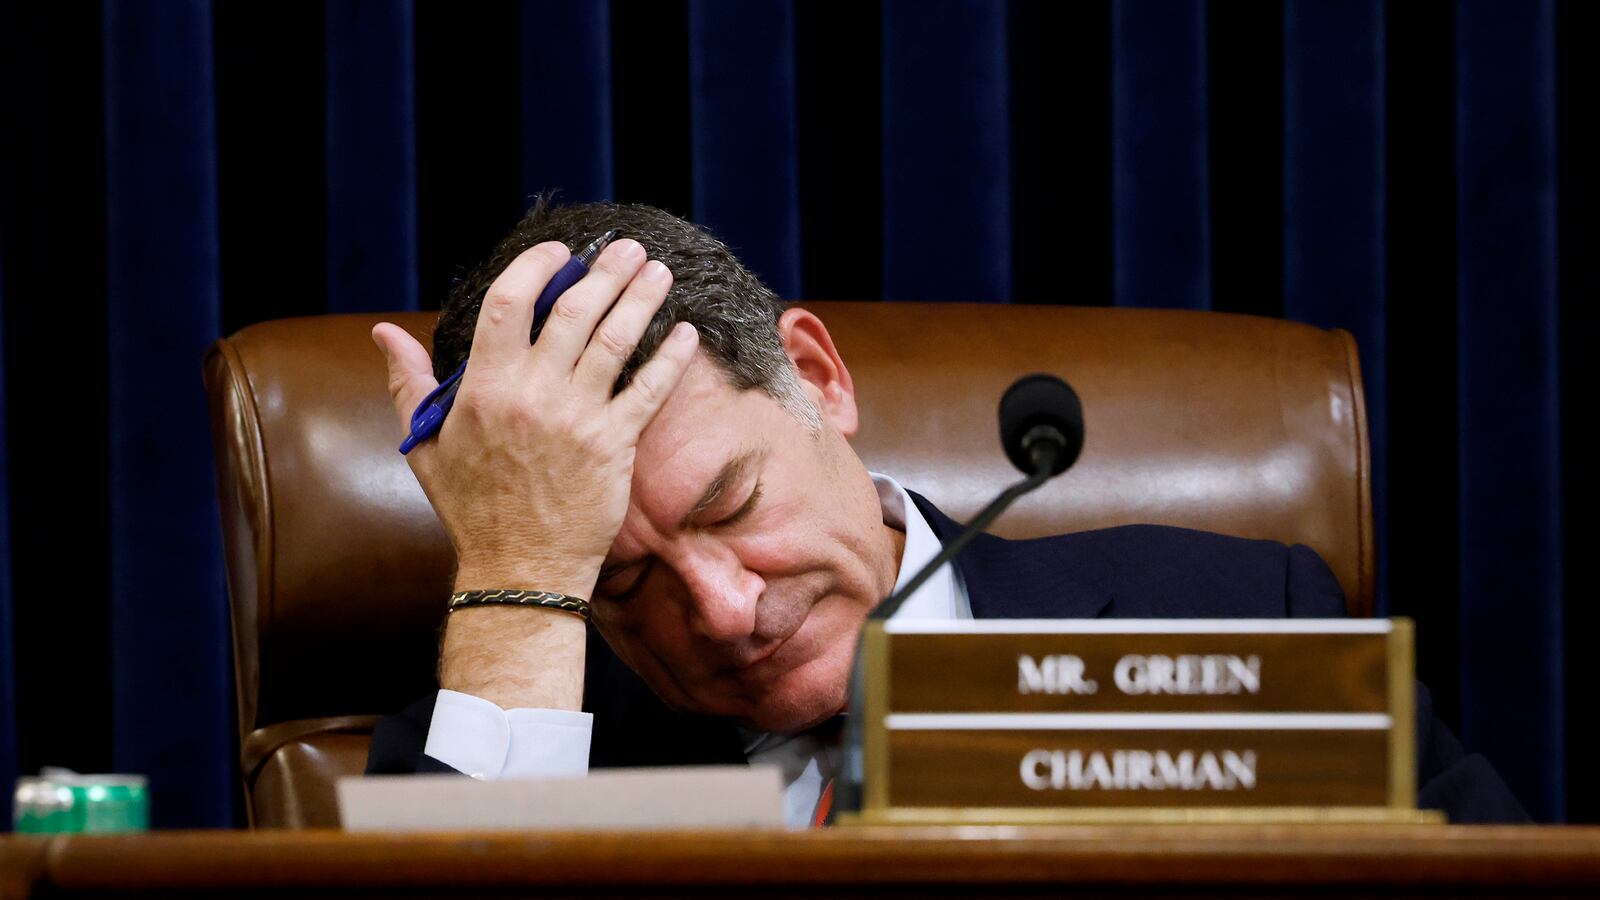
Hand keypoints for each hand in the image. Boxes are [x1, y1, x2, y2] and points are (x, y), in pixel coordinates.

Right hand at [372, 239, 698, 596]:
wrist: (518, 568)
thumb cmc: (471, 507)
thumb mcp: (424, 444)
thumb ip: (408, 383)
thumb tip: (384, 333)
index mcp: (484, 386)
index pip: (507, 301)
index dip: (535, 265)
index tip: (559, 251)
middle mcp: (532, 394)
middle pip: (573, 310)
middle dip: (605, 271)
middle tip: (628, 247)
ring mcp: (577, 418)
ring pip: (616, 340)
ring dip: (641, 299)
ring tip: (659, 272)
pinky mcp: (614, 446)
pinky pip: (648, 390)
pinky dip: (670, 359)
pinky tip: (686, 334)